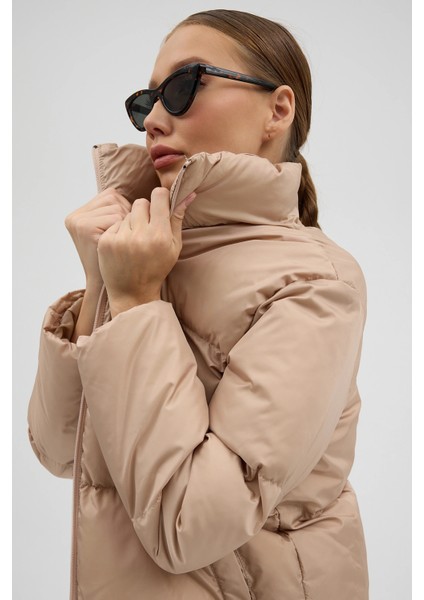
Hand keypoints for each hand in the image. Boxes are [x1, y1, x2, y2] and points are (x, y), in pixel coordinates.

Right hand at [65, 188, 131, 285]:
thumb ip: (115, 211)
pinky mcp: (85, 228)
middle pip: (113, 198)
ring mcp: (78, 222)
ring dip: (126, 223)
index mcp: (78, 214)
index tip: (122, 231)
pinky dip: (123, 230)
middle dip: (125, 215)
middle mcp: (75, 217)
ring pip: (116, 206)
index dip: (124, 210)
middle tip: (123, 237)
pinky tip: (119, 244)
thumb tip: (147, 192)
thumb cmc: (119, 259)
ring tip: (120, 241)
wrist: (114, 285)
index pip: (111, 195)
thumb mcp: (111, 232)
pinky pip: (116, 217)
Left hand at [97, 187, 195, 315]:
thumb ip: (178, 219)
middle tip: (147, 227)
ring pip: (127, 213)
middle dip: (145, 211)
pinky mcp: (106, 242)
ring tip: (135, 241)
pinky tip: (124, 247)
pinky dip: (120, 232)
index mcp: (160, 236)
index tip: (160, 204)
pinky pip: (115, 224)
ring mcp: (121, 239)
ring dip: (132, 223)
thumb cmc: (156, 269)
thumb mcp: (174, 247)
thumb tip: (188, 193)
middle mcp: (140, 236)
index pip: (158, 197)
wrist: (132, 292)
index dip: (160, 197)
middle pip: (141, 202)